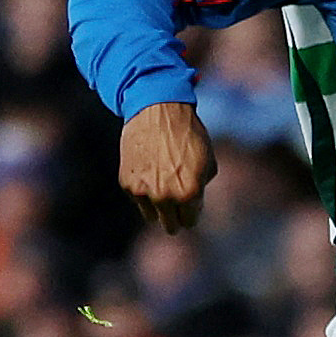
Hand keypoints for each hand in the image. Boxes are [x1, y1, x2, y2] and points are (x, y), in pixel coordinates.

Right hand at [119, 102, 217, 232]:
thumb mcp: (208, 161)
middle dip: (175, 217)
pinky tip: (150, 171)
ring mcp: (143, 192)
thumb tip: (195, 203)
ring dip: (158, 207)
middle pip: (170, 225)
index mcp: (189, 193)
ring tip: (163, 184)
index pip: (190, 221)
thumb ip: (202, 187)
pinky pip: (138, 198)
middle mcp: (165, 197)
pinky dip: (144, 191)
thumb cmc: (188, 134)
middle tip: (177, 207)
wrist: (157, 111)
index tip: (191, 206)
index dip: (192, 213)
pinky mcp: (126, 184)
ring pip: (151, 216)